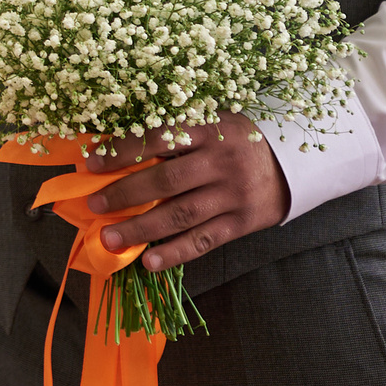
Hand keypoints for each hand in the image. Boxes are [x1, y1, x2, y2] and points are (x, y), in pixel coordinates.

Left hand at [82, 111, 287, 270]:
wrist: (293, 165)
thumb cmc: (237, 142)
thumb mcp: (211, 124)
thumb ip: (174, 135)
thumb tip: (115, 152)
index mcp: (210, 129)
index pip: (158, 138)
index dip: (122, 152)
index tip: (91, 165)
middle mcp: (222, 162)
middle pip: (166, 181)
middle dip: (125, 194)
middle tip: (94, 204)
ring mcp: (233, 195)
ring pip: (180, 215)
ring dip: (141, 229)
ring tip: (110, 239)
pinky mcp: (242, 222)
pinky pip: (203, 240)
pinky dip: (174, 253)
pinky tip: (149, 262)